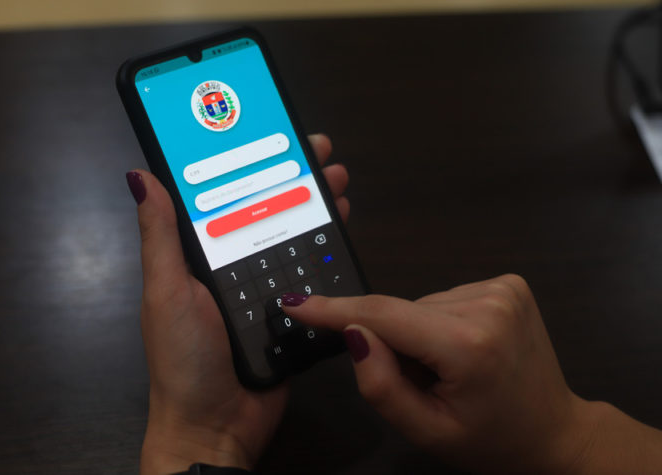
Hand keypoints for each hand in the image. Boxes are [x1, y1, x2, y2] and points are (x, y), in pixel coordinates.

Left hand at [127, 134, 349, 473]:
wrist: (216, 425)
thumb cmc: (183, 360)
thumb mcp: (166, 291)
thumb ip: (160, 236)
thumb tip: (140, 175)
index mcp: (197, 255)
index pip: (223, 196)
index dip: (246, 160)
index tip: (270, 132)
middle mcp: (230, 264)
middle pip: (265, 208)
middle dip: (293, 175)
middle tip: (319, 151)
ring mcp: (261, 286)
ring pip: (292, 233)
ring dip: (315, 204)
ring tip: (337, 182)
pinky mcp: (290, 310)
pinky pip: (311, 272)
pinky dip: (326, 246)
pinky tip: (341, 226)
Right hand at [282, 275, 601, 472]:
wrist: (554, 431)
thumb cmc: (489, 440)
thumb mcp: (426, 431)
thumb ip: (381, 385)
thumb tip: (353, 332)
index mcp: (468, 344)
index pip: (383, 314)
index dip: (334, 309)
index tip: (296, 303)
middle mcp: (487, 304)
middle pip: (402, 311)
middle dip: (393, 341)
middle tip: (421, 380)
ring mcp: (502, 288)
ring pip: (422, 304)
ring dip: (419, 332)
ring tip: (449, 368)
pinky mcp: (508, 283)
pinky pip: (445, 298)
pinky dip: (440, 322)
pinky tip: (465, 349)